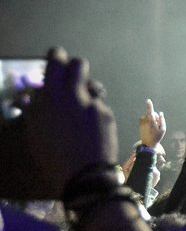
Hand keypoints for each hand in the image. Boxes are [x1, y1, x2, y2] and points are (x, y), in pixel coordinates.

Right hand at [24, 48, 118, 188]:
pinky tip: (90, 130)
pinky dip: (94, 114)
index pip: (55, 61)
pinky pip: (99, 107)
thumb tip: (35, 95)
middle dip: (75, 68)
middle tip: (72, 76)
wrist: (82, 174)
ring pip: (92, 85)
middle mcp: (71, 95)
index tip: (57, 56)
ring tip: (81, 106)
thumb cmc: (51, 156)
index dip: (56, 56)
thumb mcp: (34, 130)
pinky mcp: (106, 113)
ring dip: (87, 91)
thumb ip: (37, 108)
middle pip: (79, 64)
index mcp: (49, 96)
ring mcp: (91, 103)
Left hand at [138, 99, 165, 146]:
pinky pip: (143, 118)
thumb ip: (162, 120)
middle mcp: (145, 123)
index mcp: (152, 124)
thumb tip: (160, 113)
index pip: (151, 113)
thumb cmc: (157, 137)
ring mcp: (141, 124)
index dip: (150, 106)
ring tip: (154, 125)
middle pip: (150, 114)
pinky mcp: (139, 125)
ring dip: (151, 117)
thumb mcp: (163, 130)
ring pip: (147, 116)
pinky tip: (149, 124)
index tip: (148, 101)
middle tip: (158, 121)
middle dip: (155, 115)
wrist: (148, 144)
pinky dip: (147, 119)